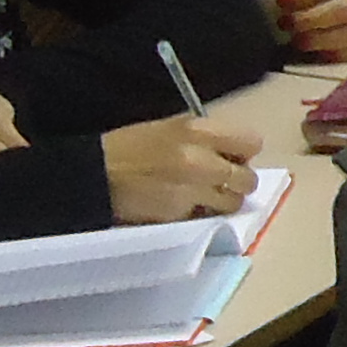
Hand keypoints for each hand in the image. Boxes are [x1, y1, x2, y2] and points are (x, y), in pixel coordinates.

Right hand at [103, 114, 258, 221]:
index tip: (234, 158)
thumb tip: (230, 154)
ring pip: (233, 203)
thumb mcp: (169, 129)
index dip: (244, 153)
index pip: (251, 143)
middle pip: (247, 178)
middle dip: (238, 183)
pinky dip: (202, 215)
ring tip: (204, 199)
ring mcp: (193, 190)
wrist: (95, 174)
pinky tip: (184, 207)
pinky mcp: (181, 215)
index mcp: (197, 130)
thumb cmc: (129, 148)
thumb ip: (204, 139)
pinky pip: (207, 217)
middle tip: (221, 183)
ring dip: (224, 203)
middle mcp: (201, 159)